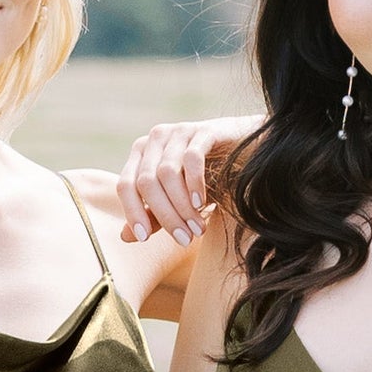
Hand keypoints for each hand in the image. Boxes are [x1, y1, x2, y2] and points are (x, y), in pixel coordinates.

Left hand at [116, 115, 258, 249]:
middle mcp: (156, 139)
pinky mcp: (204, 131)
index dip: (132, 212)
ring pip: (167, 173)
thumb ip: (154, 216)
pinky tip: (201, 204)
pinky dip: (194, 185)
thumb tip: (126, 237)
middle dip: (164, 215)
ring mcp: (179, 132)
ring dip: (181, 207)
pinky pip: (192, 158)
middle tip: (184, 240)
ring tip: (197, 229)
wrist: (246, 154)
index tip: (144, 238)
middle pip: (146, 182)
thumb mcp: (177, 202)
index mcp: (142, 154)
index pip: (125, 184)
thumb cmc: (207, 179)